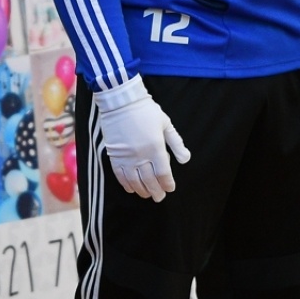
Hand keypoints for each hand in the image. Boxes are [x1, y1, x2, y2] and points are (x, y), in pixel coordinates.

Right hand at [93, 76, 190, 201]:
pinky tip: (131, 188)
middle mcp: (140, 155)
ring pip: (135, 181)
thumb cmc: (146, 110)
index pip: (163, 173)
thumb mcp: (166, 124)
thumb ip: (176, 143)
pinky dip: (126, 184)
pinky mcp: (114, 155)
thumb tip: (185, 159)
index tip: (170, 188)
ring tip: (147, 195)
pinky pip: (120, 175)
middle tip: (159, 197)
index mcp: (155, 147)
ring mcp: (126, 157)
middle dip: (156, 191)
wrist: (120, 101)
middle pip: (150, 181)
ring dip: (142, 190)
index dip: (168, 184)